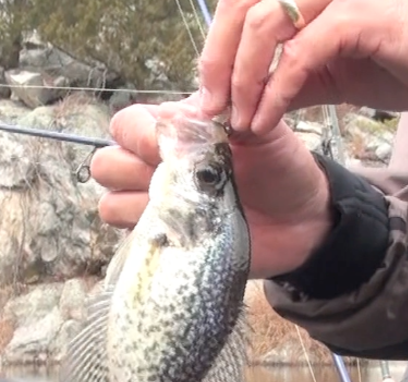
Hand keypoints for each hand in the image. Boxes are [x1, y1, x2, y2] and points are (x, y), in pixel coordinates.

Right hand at [92, 96, 333, 278]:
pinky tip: (184, 231)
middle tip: (176, 180)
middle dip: (132, 170)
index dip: (139, 135)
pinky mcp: (165, 241)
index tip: (170, 148)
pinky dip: (150, 235)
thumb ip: (223, 114)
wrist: (301, 219)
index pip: (125, 124)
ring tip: (183, 208)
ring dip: (139, 205)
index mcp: (172, 133)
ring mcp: (156, 207)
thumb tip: (178, 116)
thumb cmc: (279, 168)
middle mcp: (155, 168)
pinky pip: (131, 240)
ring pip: (110, 204)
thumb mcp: (260, 131)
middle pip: (107, 164)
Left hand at [197, 0, 407, 134]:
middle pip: (240, 5)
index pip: (240, 3)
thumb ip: (292, 77)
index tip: (210, 94)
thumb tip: (247, 100)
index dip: (216, 46)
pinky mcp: (361, 16)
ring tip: (240, 120)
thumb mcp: (335, 72)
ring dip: (243, 79)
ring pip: (264, 25)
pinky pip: (301, 54)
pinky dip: (276, 90)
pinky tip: (266, 119)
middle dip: (217, 61)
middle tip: (213, 108)